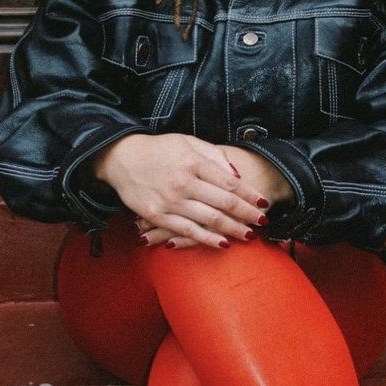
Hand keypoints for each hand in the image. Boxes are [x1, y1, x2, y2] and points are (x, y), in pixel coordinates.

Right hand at [91, 132, 272, 249]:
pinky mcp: (157, 216)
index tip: (264, 203)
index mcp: (193, 162)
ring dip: (233, 229)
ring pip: (209, 220)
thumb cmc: (159, 149)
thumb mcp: (188, 142)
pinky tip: (223, 243)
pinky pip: (187, 231)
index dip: (249, 195)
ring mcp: (170, 201)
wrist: (122, 158)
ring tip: (249, 235)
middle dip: (247, 214)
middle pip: (223, 203)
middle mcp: (183, 182)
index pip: (229, 183)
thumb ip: (214, 155)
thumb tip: (237, 176)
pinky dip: (207, 239)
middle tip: (263, 222)